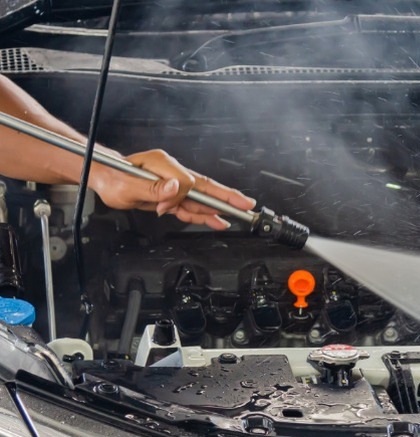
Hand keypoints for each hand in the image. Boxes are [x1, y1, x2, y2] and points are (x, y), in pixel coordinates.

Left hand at [90, 149, 255, 229]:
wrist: (104, 180)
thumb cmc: (113, 178)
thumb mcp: (128, 185)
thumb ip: (154, 187)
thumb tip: (175, 187)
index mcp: (163, 164)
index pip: (186, 181)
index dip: (180, 196)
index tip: (165, 207)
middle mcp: (172, 171)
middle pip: (205, 185)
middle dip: (226, 196)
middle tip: (245, 204)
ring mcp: (173, 183)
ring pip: (200, 198)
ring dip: (217, 208)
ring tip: (236, 215)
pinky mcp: (171, 195)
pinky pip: (191, 206)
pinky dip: (204, 214)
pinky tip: (217, 220)